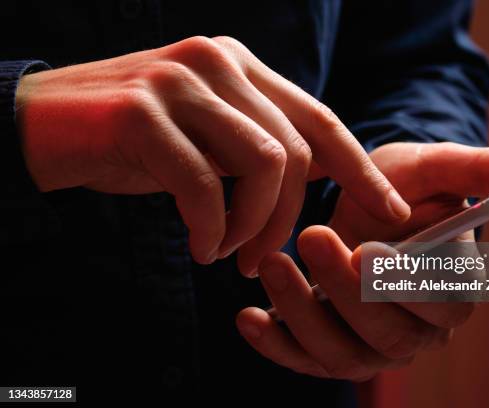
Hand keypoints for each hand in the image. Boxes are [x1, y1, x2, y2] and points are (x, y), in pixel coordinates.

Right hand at [15, 36, 410, 269]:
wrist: (41, 125)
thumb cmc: (131, 141)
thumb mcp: (205, 139)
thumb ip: (252, 146)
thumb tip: (308, 183)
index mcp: (241, 68)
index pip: (320, 119)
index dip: (361, 169)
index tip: (391, 212)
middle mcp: (219, 63)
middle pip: (298, 151)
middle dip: (290, 219)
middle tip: (261, 260)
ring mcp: (181, 82)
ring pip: (264, 164)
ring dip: (254, 227)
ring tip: (229, 256)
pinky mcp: (143, 113)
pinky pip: (204, 184)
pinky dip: (210, 228)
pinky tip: (199, 247)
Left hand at [236, 142, 488, 379]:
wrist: (362, 204)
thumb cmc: (404, 186)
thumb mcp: (437, 167)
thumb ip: (486, 168)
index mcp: (453, 288)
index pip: (440, 301)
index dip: (405, 283)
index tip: (367, 248)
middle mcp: (417, 328)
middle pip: (386, 332)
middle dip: (343, 291)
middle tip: (310, 237)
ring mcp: (372, 344)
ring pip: (342, 352)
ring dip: (303, 313)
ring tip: (271, 263)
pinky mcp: (329, 347)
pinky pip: (305, 360)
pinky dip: (277, 345)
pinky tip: (249, 317)